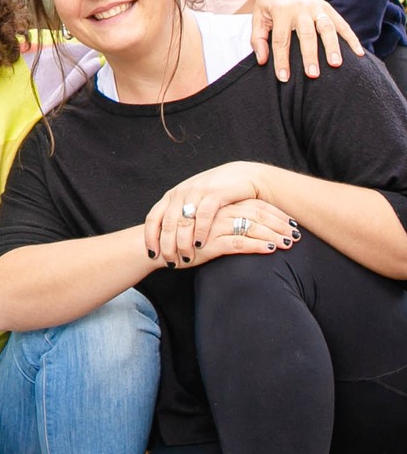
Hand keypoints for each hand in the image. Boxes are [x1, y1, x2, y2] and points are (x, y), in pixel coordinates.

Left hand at [144, 161, 275, 266]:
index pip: (153, 217)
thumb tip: (167, 236)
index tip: (151, 254)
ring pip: (183, 221)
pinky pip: (204, 215)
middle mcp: (181, 193)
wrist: (244, 176)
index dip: (150, 236)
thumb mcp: (194, 202)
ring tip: (186, 257)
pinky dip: (201, 231)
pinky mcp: (214, 193)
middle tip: (171, 262)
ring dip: (183, 241)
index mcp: (172, 195)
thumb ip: (181, 214)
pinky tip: (201, 244)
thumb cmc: (217, 193)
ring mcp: (196, 192)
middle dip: (167, 245)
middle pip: (167, 222)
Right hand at [172, 198, 299, 268]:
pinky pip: (238, 243)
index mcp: (217, 203)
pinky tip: (271, 249)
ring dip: (273, 235)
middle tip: (298, 232)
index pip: (253, 203)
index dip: (274, 212)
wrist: (155, 246)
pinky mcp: (209, 243)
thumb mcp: (204, 224)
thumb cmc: (182, 237)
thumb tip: (247, 220)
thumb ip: (222, 217)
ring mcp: (213, 226)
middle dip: (279, 223)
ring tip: (290, 243)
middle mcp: (217, 211)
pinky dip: (257, 246)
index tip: (291, 221)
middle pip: (256, 213)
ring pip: (251, 227)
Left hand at [249, 0, 363, 79]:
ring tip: (336, 64)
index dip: (281, 59)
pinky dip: (351, 38)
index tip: (284, 77)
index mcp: (280, 10)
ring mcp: (317, 7)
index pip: (280, 39)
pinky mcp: (328, 8)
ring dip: (332, 46)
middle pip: (307, 34)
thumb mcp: (257, 18)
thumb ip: (258, 39)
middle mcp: (300, 8)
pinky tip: (358, 53)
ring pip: (327, 27)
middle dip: (310, 55)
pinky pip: (342, 24)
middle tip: (312, 74)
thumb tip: (262, 60)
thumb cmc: (268, 6)